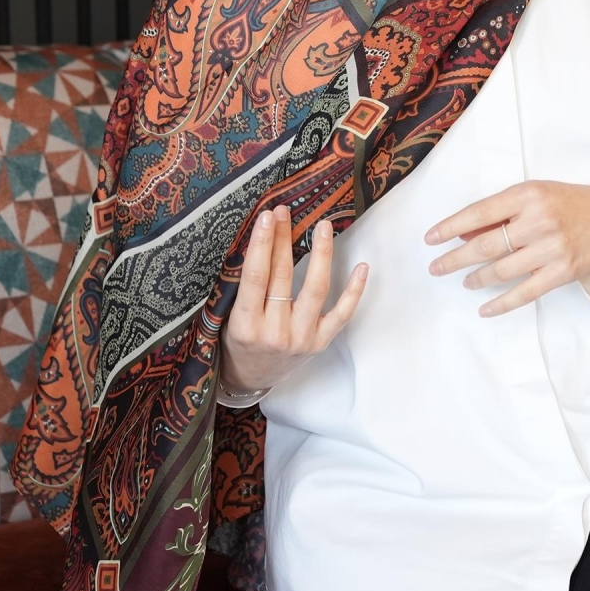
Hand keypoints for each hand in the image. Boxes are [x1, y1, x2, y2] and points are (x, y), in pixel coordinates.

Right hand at [220, 204, 368, 393]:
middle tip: (284, 211)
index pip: (255, 277)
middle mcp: (275, 333)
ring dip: (321, 254)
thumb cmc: (237, 342)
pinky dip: (354, 291)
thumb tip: (261, 236)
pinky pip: (341, 314)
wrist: (251, 378)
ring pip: (315, 289)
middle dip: (282, 239)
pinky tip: (361, 266)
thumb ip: (242, 285)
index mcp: (245, 325)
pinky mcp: (320, 342)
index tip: (266, 216)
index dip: (262, 244)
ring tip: (323, 226)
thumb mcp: (228, 316)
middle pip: (283, 276)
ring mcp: (301, 338)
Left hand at [424, 181, 589, 317]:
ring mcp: (551, 248)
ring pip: (502, 270)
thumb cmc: (564, 202)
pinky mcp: (563, 272)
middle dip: (455, 258)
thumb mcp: (530, 195)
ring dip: (476, 278)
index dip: (450, 227)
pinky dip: (502, 303)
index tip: (430, 239)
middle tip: (435, 268)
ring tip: (462, 281)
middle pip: (486, 245)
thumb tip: (462, 234)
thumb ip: (499, 213)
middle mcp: (538, 221)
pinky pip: (525, 292)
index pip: (479, 212)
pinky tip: (484, 308)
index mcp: (526, 195)